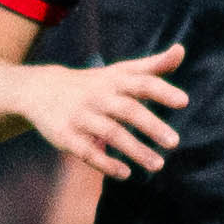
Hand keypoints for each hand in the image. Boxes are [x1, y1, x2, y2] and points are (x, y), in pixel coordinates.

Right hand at [22, 45, 186, 179]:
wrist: (39, 90)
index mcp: (114, 81)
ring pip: (110, 133)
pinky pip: (87, 152)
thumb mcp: (119, 72)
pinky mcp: (66, 136)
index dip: (162, 91)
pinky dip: (106, 164)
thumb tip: (181, 50)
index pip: (141, 83)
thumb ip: (152, 66)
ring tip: (158, 164)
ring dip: (135, 150)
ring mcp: (80, 117)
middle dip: (151, 125)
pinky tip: (125, 173)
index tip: (183, 101)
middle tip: (174, 142)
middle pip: (127, 110)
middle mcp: (98, 97)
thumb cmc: (92, 83)